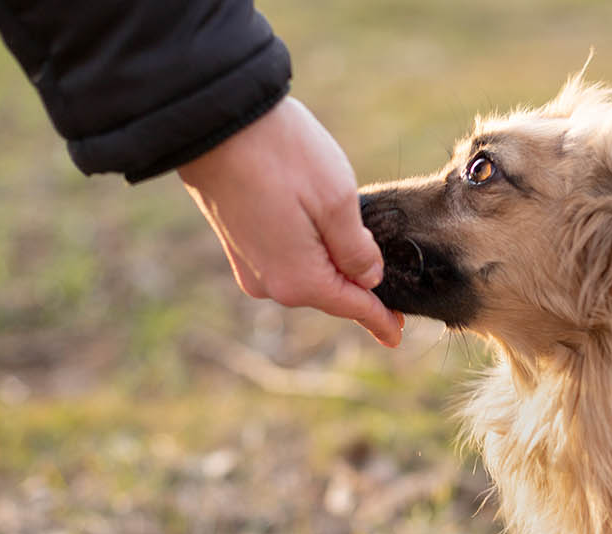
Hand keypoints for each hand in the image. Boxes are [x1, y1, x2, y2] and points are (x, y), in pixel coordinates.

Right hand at [177, 97, 401, 346]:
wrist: (214, 119)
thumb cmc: (280, 155)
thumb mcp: (337, 201)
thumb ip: (357, 249)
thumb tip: (367, 278)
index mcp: (300, 280)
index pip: (352, 306)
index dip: (379, 319)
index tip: (396, 336)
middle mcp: (270, 284)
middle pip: (329, 291)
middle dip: (356, 284)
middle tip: (383, 271)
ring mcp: (249, 265)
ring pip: (307, 274)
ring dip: (331, 262)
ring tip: (348, 236)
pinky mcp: (238, 245)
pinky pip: (285, 259)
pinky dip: (308, 251)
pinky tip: (316, 225)